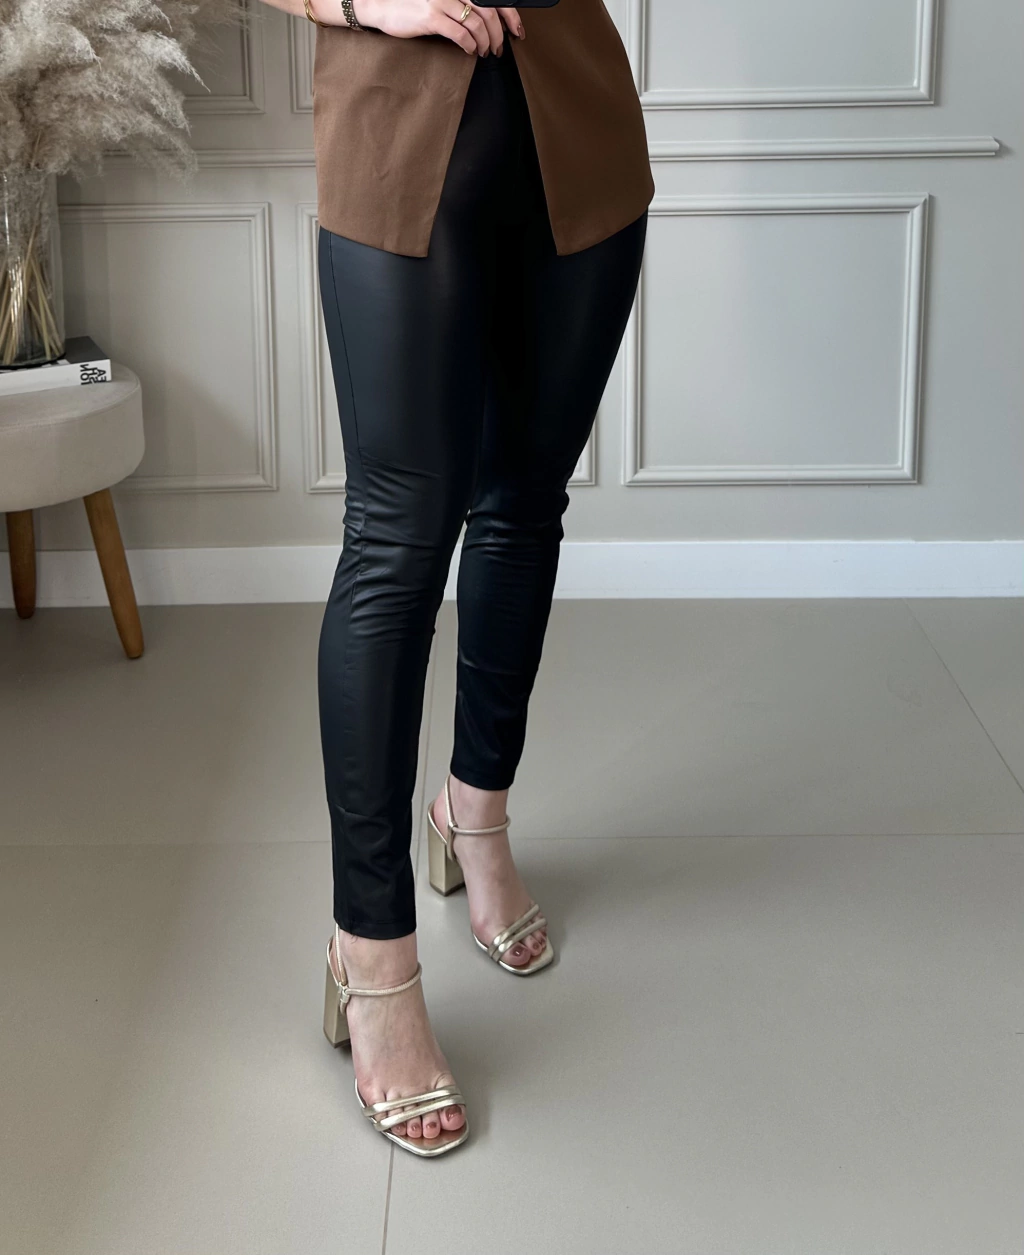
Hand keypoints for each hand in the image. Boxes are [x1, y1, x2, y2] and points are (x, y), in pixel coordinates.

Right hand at [354, 0, 523, 54]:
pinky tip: (470, 51)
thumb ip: (462, 8)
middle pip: (490, 12)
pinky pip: (461, 34)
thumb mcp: (442, 2)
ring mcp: (442, 2)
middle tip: (499, 49)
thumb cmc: (412, 7)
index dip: (510, 16)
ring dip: (486, 43)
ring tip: (485, 52)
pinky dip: (470, 45)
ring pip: (478, 24)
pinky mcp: (432, 17)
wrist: (383, 6)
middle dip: (500, 34)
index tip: (517, 31)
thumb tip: (486, 24)